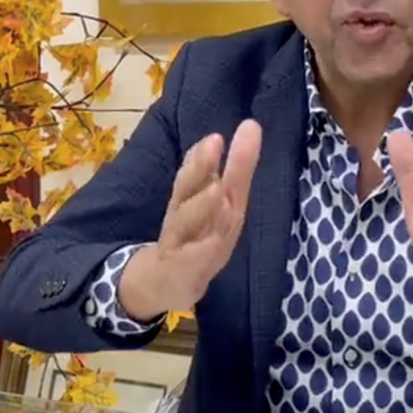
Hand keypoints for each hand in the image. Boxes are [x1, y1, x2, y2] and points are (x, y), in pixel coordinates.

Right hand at [118, 120, 261, 320]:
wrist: (161, 285)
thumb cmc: (194, 239)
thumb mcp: (216, 205)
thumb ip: (233, 170)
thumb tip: (252, 127)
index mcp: (191, 200)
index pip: (199, 172)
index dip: (209, 153)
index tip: (229, 131)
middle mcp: (182, 217)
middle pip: (188, 189)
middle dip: (200, 167)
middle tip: (213, 141)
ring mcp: (178, 245)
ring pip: (186, 223)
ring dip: (201, 206)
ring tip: (216, 189)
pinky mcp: (177, 273)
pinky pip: (187, 262)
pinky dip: (198, 253)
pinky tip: (211, 245)